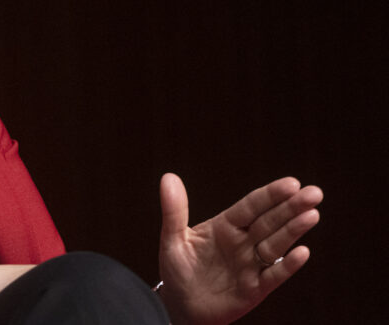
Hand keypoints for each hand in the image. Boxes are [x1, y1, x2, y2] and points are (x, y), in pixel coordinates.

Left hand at [157, 173, 321, 324]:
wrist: (180, 306)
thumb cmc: (177, 269)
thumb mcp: (173, 238)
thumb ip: (173, 210)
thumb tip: (168, 177)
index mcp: (225, 226)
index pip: (251, 206)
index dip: (270, 195)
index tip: (292, 182)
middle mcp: (243, 242)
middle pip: (270, 221)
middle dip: (292, 207)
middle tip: (315, 192)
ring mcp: (251, 265)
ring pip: (276, 244)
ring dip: (294, 230)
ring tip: (312, 214)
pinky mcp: (254, 289)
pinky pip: (274, 276)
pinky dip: (288, 266)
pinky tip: (303, 252)